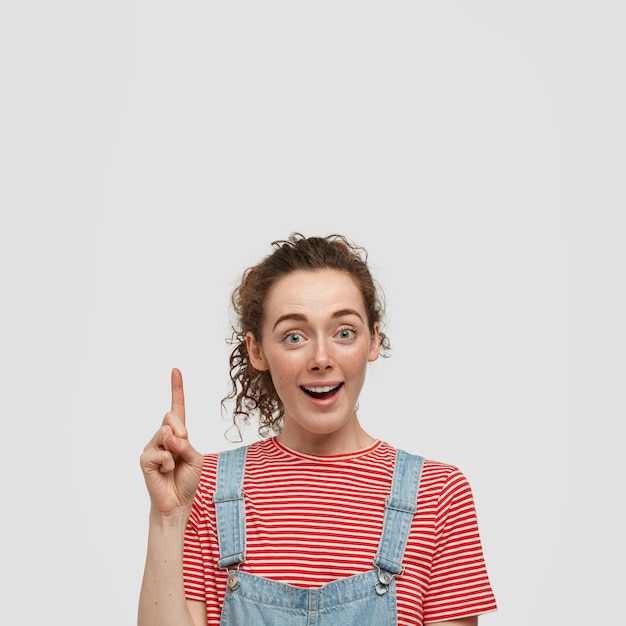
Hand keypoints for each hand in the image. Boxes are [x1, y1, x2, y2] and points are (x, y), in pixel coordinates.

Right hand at [140, 368, 202, 518]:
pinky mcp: (145, 459)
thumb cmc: (186, 479)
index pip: (177, 407)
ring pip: (165, 434)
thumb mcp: (195, 458)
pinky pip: (160, 453)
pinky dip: (168, 462)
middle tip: (183, 447)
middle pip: (170, 417)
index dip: (176, 389)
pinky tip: (166, 472)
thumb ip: (185, 444)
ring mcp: (151, 446)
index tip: (175, 370)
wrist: (177, 503)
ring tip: (174, 464)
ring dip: (175, 449)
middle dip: (181, 430)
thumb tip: (169, 436)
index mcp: (178, 433)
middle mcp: (162, 436)